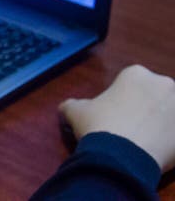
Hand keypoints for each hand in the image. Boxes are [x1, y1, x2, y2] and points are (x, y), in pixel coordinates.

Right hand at [59, 64, 174, 172]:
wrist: (121, 157)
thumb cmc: (99, 125)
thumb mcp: (75, 111)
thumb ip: (72, 105)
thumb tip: (66, 107)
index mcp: (136, 74)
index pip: (131, 83)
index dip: (122, 99)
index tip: (115, 115)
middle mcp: (164, 85)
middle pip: (156, 96)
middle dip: (147, 109)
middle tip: (132, 129)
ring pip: (171, 115)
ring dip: (163, 124)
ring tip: (147, 143)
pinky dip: (171, 142)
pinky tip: (158, 152)